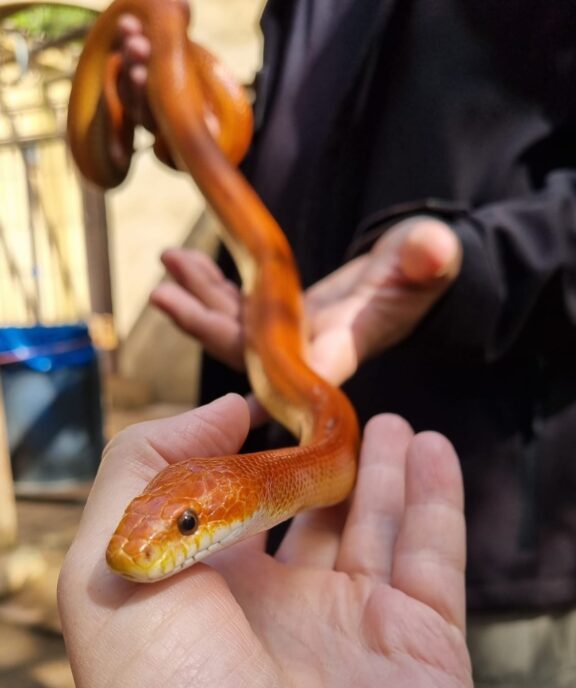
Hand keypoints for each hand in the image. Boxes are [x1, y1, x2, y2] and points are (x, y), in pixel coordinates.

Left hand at [58, 395, 482, 687]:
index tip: (257, 398)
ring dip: (379, 470)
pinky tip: (429, 452)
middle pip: (300, 512)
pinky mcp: (423, 653)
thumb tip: (219, 414)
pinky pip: (433, 557)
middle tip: (334, 401)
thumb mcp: (109, 576)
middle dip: (315, 459)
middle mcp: (273, 612)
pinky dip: (434, 500)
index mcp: (196, 597)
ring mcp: (353, 632)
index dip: (235, 449)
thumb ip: (145, 471)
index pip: (219, 500)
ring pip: (372, 527)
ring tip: (387, 420)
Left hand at [151, 217, 460, 388]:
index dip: (269, 384)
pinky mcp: (277, 317)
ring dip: (197, 300)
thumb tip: (433, 249)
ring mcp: (288, 336)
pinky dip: (208, 285)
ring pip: (233, 329)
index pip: (301, 374)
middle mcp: (307, 351)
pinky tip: (180, 261)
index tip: (236, 394)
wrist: (414, 271)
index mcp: (341, 348)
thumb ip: (430, 259)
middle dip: (205, 325)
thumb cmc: (425, 270)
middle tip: (163, 294)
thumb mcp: (431, 260)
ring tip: (167, 263)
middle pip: (247, 352)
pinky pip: (233, 307)